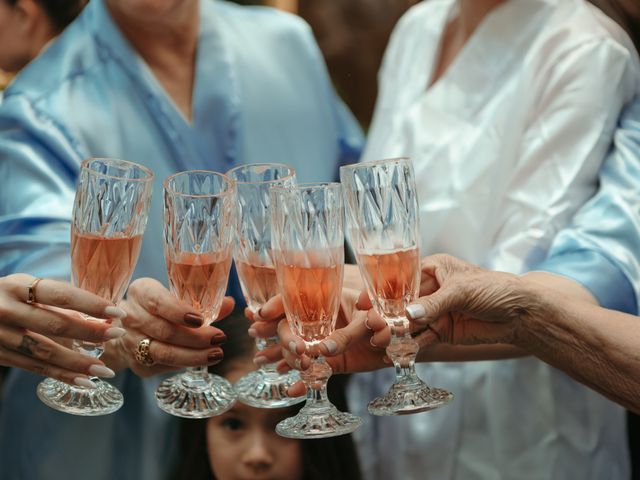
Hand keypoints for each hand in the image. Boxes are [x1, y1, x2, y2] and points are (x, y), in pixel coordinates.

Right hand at [0, 274, 128, 386]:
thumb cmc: (3, 297)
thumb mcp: (23, 289)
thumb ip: (54, 302)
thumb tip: (99, 318)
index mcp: (17, 286)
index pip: (61, 294)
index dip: (91, 304)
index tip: (118, 312)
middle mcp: (5, 309)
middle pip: (54, 323)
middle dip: (89, 332)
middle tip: (117, 336)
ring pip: (44, 352)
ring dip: (77, 363)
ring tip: (104, 371)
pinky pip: (33, 367)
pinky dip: (60, 375)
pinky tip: (83, 381)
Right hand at [107, 278, 233, 376]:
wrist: (128, 328)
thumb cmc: (159, 307)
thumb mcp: (175, 297)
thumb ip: (202, 301)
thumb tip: (230, 303)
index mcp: (140, 292)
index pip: (158, 303)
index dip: (180, 312)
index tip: (201, 320)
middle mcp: (131, 317)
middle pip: (165, 331)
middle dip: (196, 338)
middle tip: (219, 338)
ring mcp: (130, 342)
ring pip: (164, 353)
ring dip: (193, 356)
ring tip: (216, 354)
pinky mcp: (136, 363)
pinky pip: (163, 366)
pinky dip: (185, 364)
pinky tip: (201, 359)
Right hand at [250, 289, 389, 396]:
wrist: (407, 336)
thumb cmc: (389, 314)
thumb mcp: (370, 317)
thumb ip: (354, 328)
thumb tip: (331, 344)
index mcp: (327, 300)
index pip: (293, 299)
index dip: (274, 305)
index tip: (258, 313)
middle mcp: (321, 321)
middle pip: (290, 327)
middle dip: (280, 336)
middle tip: (276, 346)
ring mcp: (326, 342)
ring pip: (297, 350)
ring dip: (283, 357)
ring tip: (271, 363)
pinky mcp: (335, 363)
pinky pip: (314, 372)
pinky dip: (303, 381)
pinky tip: (291, 389)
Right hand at [371, 254, 527, 347]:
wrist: (521, 314)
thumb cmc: (495, 289)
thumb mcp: (461, 291)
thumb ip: (434, 304)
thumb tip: (408, 315)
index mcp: (433, 269)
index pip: (401, 280)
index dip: (382, 291)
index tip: (365, 301)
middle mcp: (430, 290)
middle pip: (401, 304)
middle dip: (386, 315)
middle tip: (372, 326)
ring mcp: (435, 312)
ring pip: (408, 324)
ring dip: (395, 333)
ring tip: (380, 342)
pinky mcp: (442, 331)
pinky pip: (421, 339)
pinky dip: (410, 347)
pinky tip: (396, 352)